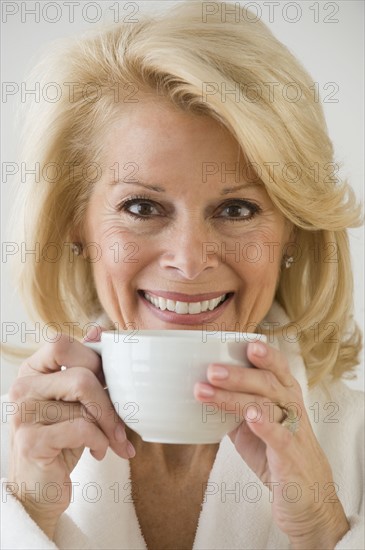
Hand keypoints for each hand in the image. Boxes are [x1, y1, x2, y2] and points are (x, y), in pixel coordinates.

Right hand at [7, 327, 134, 539]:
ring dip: (109, 428)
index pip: (61, 344)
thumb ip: (84, 367)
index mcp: (33, 371)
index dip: (92, 359)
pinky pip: (81, 429)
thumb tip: (98, 329)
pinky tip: (99, 452)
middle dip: (110, 402)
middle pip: (81, 376)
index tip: (109, 382)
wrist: (40, 488)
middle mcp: (23, 388)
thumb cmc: (62, 439)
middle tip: (123, 422)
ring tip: (112, 441)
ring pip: (85, 405)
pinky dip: (100, 442)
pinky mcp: (31, 441)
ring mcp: (23, 414)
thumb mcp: (75, 401)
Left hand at [194, 341, 348, 548]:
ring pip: (265, 404)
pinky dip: (264, 424)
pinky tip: (249, 416)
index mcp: (284, 395)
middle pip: (267, 382)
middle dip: (237, 374)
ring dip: (233, 396)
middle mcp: (290, 407)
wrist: (307, 499)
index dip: (264, 353)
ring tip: (206, 390)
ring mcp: (292, 430)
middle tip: (210, 369)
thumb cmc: (278, 455)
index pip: (277, 367)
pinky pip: (278, 435)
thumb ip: (235, 406)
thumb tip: (202, 388)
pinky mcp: (289, 456)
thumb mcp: (255, 424)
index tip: (245, 342)